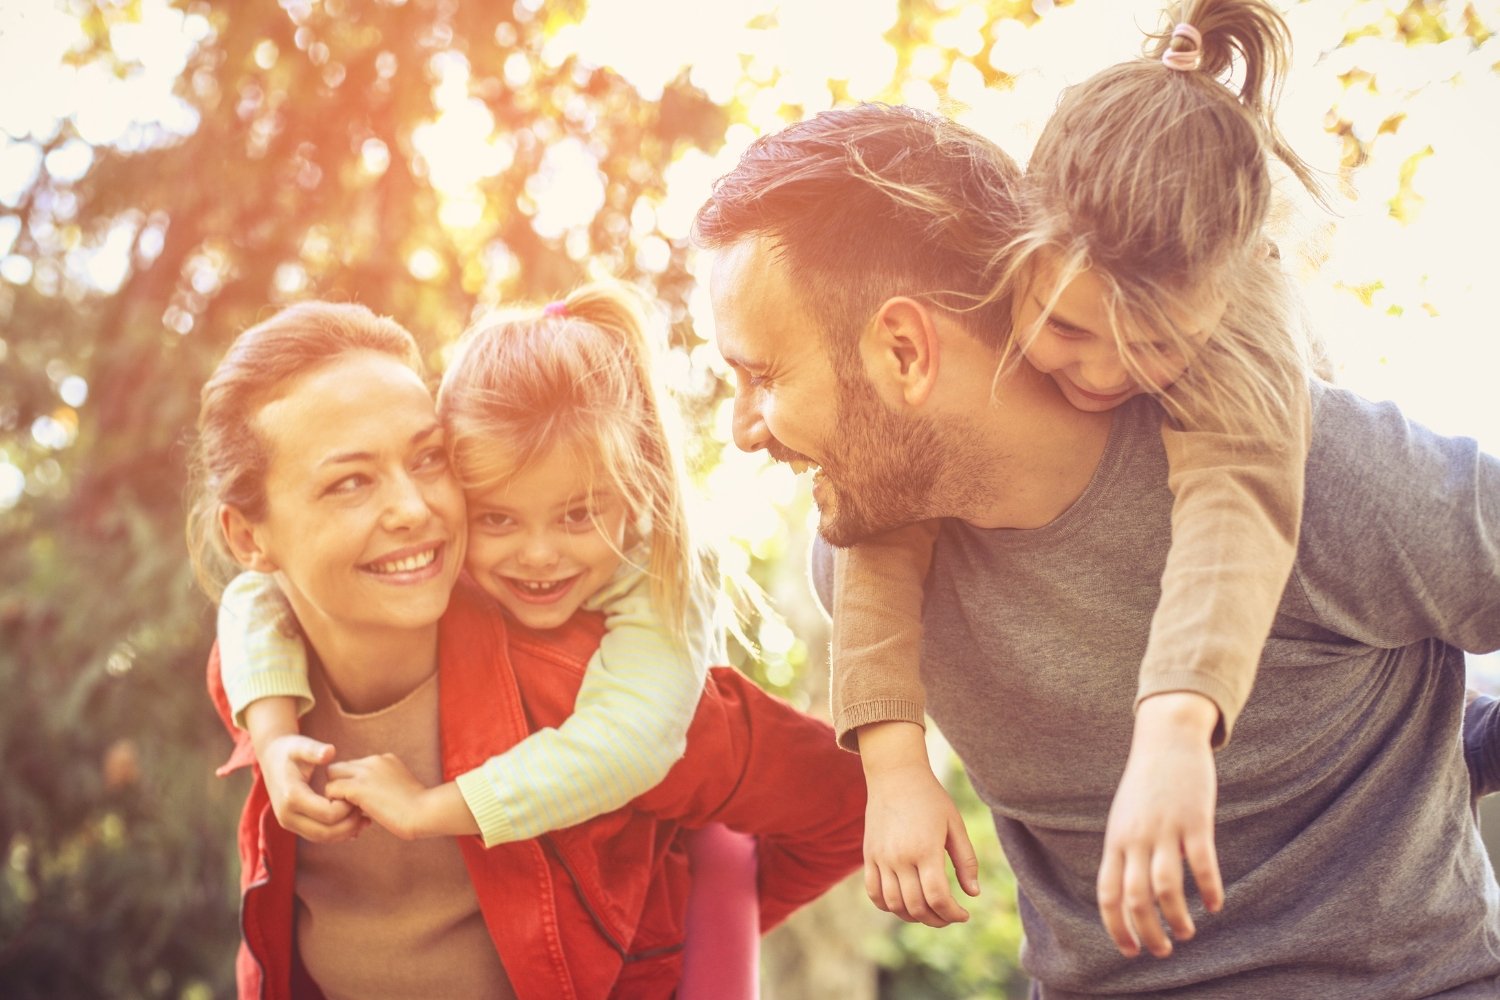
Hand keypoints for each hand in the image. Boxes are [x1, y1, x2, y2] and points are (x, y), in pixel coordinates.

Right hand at [260, 733, 364, 842]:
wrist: (273, 758)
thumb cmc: (291, 750)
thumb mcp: (301, 745)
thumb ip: (314, 750)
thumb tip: (329, 752)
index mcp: (292, 796)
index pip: (328, 814)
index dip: (347, 808)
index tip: (358, 794)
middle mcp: (287, 815)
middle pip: (325, 832)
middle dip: (349, 824)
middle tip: (366, 810)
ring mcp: (289, 823)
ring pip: (322, 838)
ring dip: (345, 832)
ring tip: (364, 818)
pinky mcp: (294, 825)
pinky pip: (318, 836)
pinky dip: (337, 833)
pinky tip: (354, 822)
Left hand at [324, 753, 429, 840]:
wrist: (424, 812)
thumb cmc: (418, 809)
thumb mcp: (400, 790)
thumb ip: (382, 788)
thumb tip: (364, 803)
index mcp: (385, 760)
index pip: (355, 766)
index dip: (354, 784)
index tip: (363, 804)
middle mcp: (373, 760)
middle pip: (340, 767)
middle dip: (341, 786)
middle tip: (351, 808)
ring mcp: (364, 771)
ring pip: (332, 776)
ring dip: (337, 795)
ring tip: (351, 814)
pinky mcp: (357, 786)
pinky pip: (331, 790)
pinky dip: (335, 805)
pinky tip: (351, 817)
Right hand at [858, 721, 979, 927]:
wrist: (895, 776)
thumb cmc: (931, 798)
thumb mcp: (955, 825)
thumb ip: (966, 860)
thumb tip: (973, 894)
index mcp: (925, 849)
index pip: (938, 897)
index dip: (953, 914)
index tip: (964, 914)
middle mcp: (900, 857)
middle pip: (916, 906)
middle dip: (937, 919)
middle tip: (949, 916)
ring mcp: (881, 858)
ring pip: (894, 905)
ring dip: (913, 917)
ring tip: (929, 912)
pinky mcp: (869, 856)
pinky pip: (873, 893)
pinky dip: (888, 906)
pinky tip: (904, 903)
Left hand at [1096, 692, 1222, 959]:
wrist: (1166, 738)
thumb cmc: (1146, 784)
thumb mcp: (1124, 818)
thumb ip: (1124, 852)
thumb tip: (1126, 893)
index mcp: (1117, 840)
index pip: (1108, 894)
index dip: (1117, 928)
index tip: (1131, 951)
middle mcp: (1137, 838)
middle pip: (1136, 898)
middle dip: (1148, 932)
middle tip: (1163, 950)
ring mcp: (1166, 829)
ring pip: (1166, 887)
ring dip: (1177, 918)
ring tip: (1187, 933)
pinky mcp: (1195, 821)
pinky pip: (1202, 864)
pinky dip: (1209, 890)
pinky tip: (1216, 905)